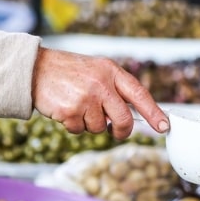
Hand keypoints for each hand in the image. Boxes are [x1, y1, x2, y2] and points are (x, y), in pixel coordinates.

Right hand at [31, 47, 168, 139]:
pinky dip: (73, 126)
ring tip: (77, 106)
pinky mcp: (70, 111)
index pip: (139, 94)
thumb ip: (115, 88)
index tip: (164, 126)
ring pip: (100, 128)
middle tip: (114, 131)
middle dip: (121, 131)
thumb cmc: (68, 72)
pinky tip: (65, 110)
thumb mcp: (96, 70)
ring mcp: (86, 98)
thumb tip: (135, 114)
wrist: (35, 69)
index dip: (154, 112)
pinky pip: (80, 131)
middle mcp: (101, 84)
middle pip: (124, 120)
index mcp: (111, 71)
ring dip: (90, 124)